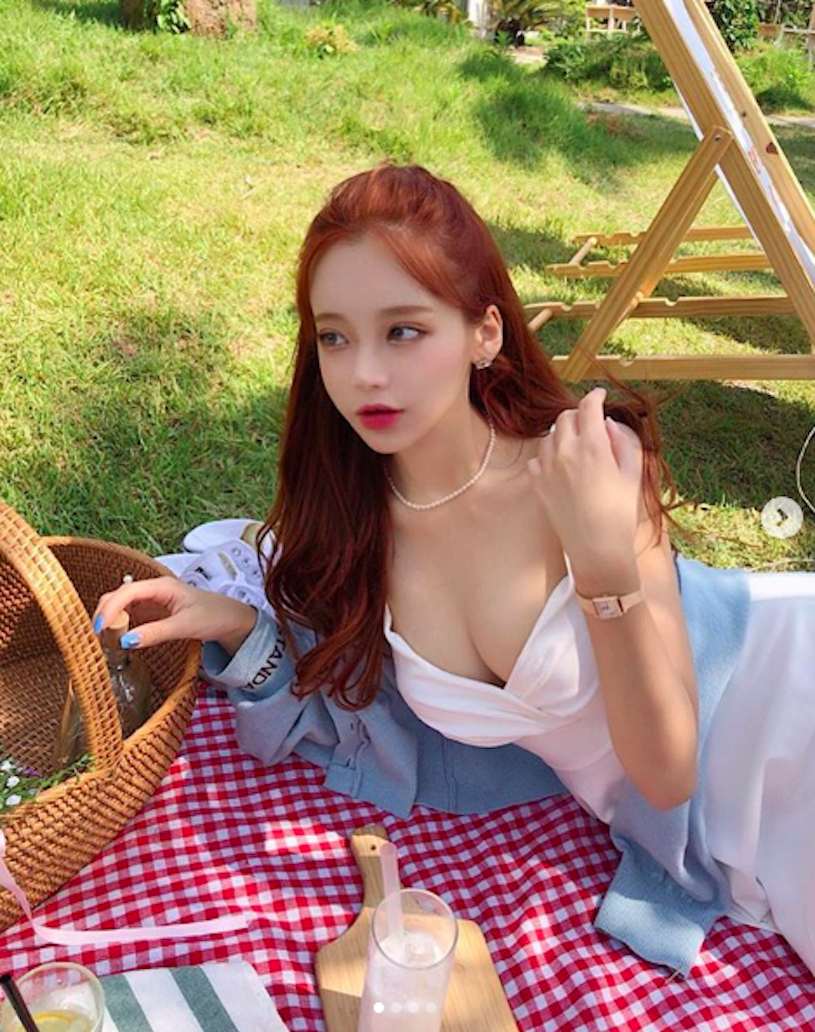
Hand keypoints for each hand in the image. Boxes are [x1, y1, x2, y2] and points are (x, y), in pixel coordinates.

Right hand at [92, 575, 257, 652]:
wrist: (230, 619)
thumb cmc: (213, 616)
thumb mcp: (185, 626)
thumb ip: (156, 633)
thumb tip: (125, 641)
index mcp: (162, 586)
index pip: (127, 591)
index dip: (110, 608)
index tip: (100, 629)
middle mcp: (153, 589)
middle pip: (118, 595)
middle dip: (104, 613)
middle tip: (97, 638)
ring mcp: (151, 599)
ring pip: (120, 604)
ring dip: (109, 619)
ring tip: (103, 640)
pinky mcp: (152, 610)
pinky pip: (128, 614)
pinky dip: (118, 624)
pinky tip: (115, 637)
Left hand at [526, 386, 643, 566]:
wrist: (597, 547)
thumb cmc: (620, 512)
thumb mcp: (632, 473)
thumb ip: (622, 442)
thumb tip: (607, 424)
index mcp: (593, 446)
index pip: (588, 407)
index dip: (595, 397)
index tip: (600, 396)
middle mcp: (566, 452)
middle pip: (565, 417)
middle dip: (579, 416)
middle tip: (589, 423)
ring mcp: (548, 468)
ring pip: (550, 436)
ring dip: (563, 434)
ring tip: (576, 446)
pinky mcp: (537, 484)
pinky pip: (537, 458)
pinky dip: (548, 456)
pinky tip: (560, 465)